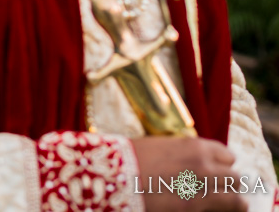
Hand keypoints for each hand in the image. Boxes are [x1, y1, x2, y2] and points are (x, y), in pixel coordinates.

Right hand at [131, 137, 246, 210]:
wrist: (115, 174)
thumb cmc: (131, 158)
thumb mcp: (161, 147)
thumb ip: (183, 154)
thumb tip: (194, 164)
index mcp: (195, 146)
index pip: (227, 156)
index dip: (222, 165)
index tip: (217, 171)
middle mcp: (205, 165)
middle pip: (234, 177)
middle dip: (229, 184)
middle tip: (221, 191)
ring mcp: (202, 188)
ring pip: (236, 198)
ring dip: (232, 202)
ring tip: (230, 206)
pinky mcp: (194, 207)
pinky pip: (225, 210)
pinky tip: (219, 211)